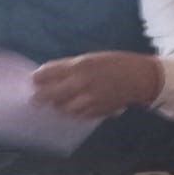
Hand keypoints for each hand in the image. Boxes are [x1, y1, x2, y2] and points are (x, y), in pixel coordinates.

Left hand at [33, 52, 161, 117]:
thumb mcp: (91, 59)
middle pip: (49, 95)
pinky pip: (77, 115)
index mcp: (79, 66)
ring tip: (56, 103)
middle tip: (34, 100)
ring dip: (57, 106)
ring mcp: (88, 99)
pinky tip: (73, 107)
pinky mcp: (96, 111)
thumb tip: (48, 77)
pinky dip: (73, 112)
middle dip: (39, 97)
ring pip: (62, 108)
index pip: (47, 74)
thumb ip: (69, 68)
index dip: (37, 78)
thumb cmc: (115, 64)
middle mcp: (81, 83)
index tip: (32, 81)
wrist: (140, 78)